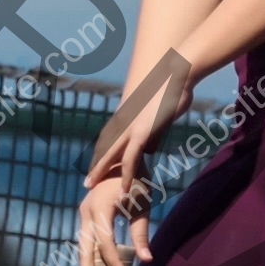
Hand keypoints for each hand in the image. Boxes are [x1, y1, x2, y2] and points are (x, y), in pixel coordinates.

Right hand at [78, 174, 151, 265]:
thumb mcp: (142, 206)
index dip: (114, 264)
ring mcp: (83, 214)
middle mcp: (86, 212)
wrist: (122, 158)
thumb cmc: (136, 181)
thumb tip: (147, 261)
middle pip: (84, 250)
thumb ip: (141, 234)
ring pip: (82, 247)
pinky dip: (90, 257)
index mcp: (100, 209)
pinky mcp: (86, 216)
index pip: (105, 244)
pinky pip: (86, 241)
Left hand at [84, 70, 193, 199]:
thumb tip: (150, 150)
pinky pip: (130, 159)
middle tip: (86, 182)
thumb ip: (153, 135)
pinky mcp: (141, 132)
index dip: (102, 155)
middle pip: (104, 148)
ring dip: (101, 172)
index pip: (109, 140)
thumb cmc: (173, 91)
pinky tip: (124, 189)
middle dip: (95, 166)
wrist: (177, 76)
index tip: (95, 167)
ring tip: (92, 188)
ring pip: (110, 155)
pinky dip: (126, 175)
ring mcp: (131, 127)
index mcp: (127, 117)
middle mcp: (124, 122)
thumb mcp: (160, 118)